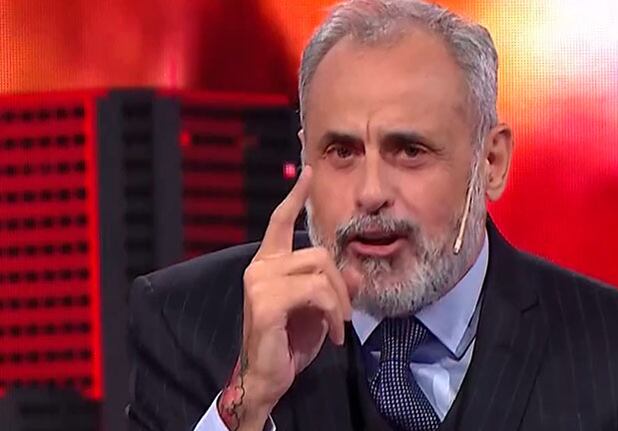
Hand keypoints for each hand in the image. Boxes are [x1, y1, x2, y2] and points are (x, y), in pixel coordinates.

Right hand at [217, 166, 353, 429]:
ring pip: (319, 270)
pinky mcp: (265, 302)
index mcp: (269, 264)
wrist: (268, 378)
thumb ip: (334, 287)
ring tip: (339, 326)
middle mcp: (260, 268)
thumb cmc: (290, 342)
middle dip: (341, 284)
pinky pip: (316, 292)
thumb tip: (356, 272)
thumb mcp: (320, 311)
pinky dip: (333, 313)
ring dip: (338, 302)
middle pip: (318, 253)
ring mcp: (259, 283)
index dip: (295, 197)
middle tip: (346, 314)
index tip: (308, 172)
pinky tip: (332, 333)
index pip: (279, 222)